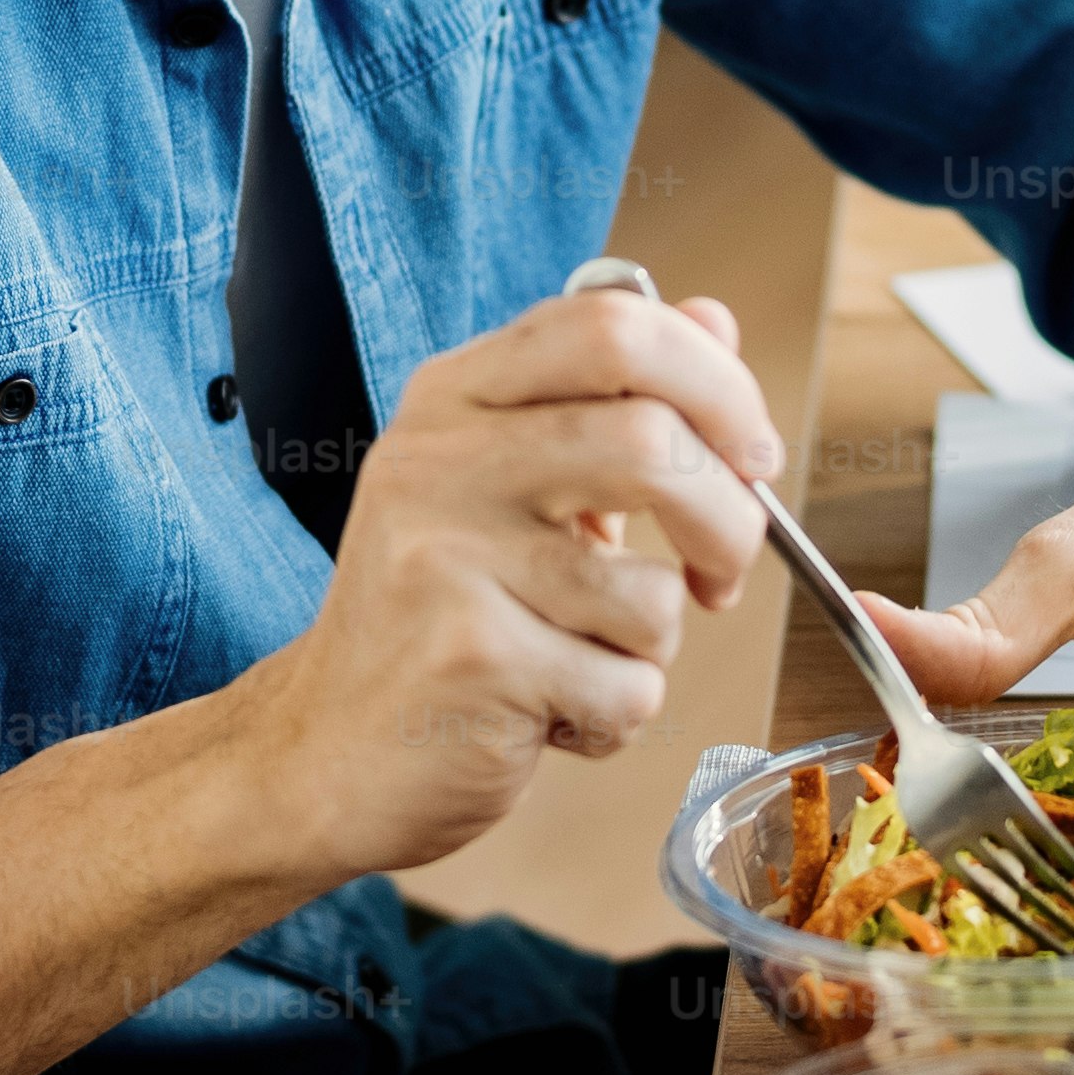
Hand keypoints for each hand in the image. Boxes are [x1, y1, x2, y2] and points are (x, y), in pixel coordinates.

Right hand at [228, 282, 776, 883]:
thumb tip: (713, 322)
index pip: (612, 325)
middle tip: (721, 574)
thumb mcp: (507, 482)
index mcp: (453, 398)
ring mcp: (445, 559)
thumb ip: (611, 401)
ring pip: (652, 593)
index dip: (716, 383)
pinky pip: (626, 689)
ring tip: (581, 658)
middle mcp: (437, 462)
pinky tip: (549, 714)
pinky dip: (615, 718)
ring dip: (651, 647)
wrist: (323, 752)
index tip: (750, 454)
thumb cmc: (433, 616)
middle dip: (729, 521)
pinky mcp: (471, 659)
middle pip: (652, 440)